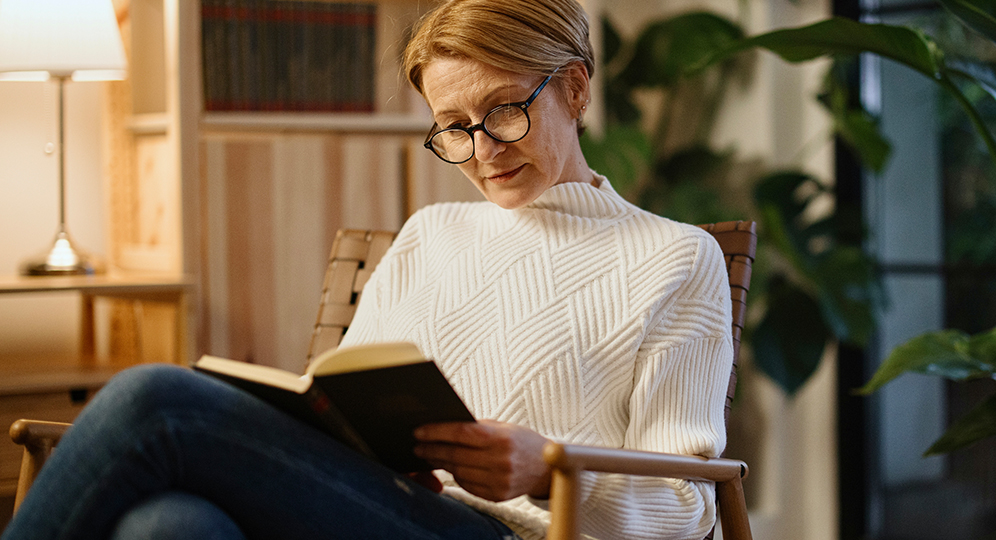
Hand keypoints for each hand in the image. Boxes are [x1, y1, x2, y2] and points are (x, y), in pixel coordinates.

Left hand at [413, 419, 550, 501]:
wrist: (547, 469)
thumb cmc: (522, 441)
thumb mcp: (504, 427)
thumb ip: (477, 427)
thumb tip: (444, 427)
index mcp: (501, 438)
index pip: (461, 433)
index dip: (436, 432)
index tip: (419, 431)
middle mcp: (500, 460)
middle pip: (456, 455)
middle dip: (432, 450)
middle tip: (418, 446)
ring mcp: (499, 480)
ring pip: (459, 472)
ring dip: (442, 464)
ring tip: (430, 456)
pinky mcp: (497, 496)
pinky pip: (468, 486)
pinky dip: (457, 476)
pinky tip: (452, 469)